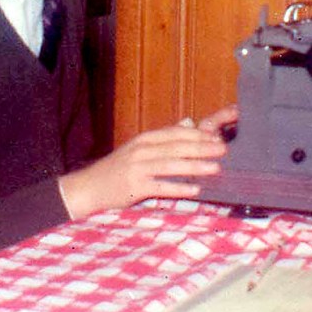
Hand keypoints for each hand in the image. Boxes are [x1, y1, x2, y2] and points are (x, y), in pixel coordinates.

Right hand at [58, 106, 237, 218]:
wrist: (88, 187)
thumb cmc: (118, 169)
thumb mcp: (140, 148)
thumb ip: (165, 138)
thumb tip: (189, 122)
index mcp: (146, 139)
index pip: (176, 133)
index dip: (199, 134)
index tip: (218, 136)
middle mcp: (142, 149)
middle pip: (178, 146)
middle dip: (203, 147)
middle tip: (224, 149)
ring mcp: (137, 167)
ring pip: (171, 165)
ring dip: (195, 166)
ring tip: (215, 168)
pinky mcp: (134, 186)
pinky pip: (160, 186)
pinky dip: (178, 187)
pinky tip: (194, 189)